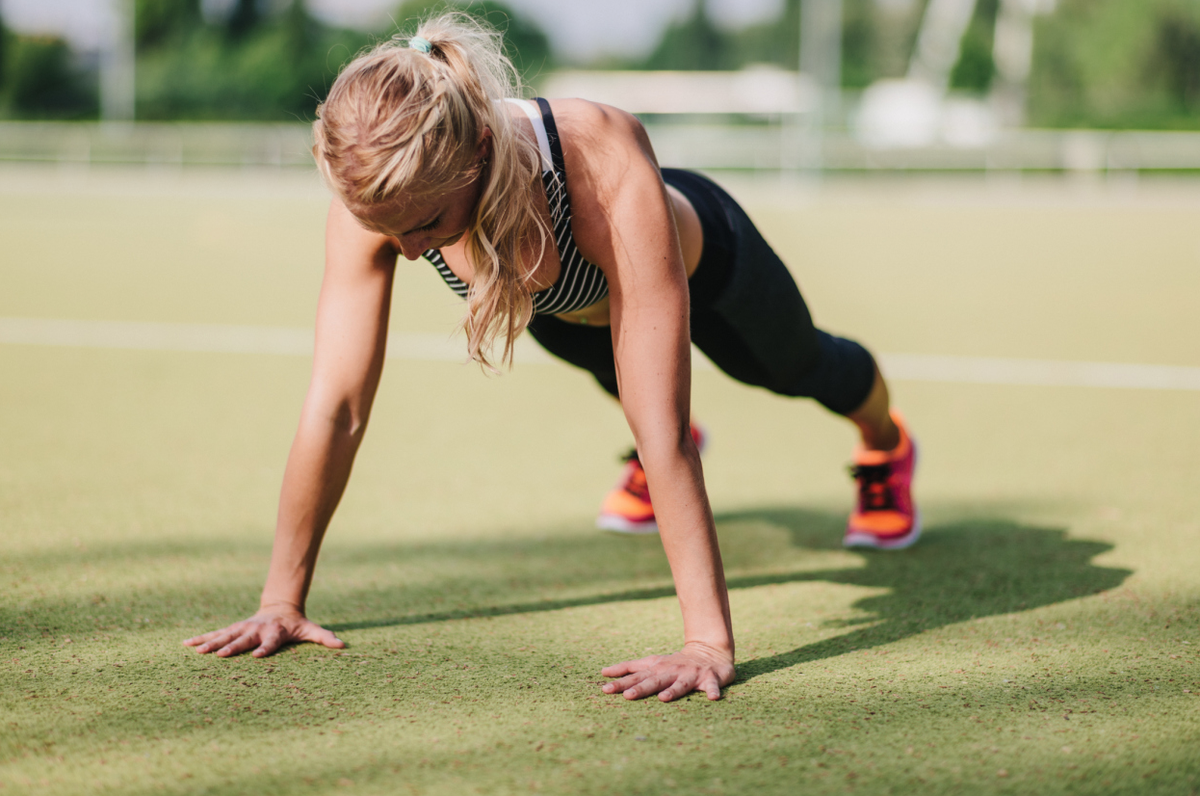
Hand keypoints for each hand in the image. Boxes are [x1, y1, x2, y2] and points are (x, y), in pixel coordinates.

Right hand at [182, 609, 344, 657]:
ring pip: (225, 635)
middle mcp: (257, 629)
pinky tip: (186, 645)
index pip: (271, 642)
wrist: (280, 608)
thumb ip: (324, 638)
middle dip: (232, 647)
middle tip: (220, 656)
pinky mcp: (233, 628)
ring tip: (196, 651)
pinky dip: (201, 638)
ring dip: (211, 643)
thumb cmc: (296, 625)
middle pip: (244, 639)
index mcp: (275, 632)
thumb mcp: (311, 630)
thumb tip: (342, 645)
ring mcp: (243, 628)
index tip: (258, 656)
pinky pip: (215, 634)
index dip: (266, 648)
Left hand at [600, 642, 734, 701]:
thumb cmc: (674, 663)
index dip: (621, 682)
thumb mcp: (651, 663)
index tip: (605, 689)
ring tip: (664, 698)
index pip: (636, 677)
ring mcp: (690, 675)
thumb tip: (603, 673)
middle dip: (642, 688)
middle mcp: (671, 671)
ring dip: (673, 690)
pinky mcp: (709, 679)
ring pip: (681, 684)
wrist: (708, 652)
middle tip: (628, 696)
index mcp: (657, 669)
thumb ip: (628, 668)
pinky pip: (712, 686)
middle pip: (654, 681)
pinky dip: (713, 691)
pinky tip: (713, 698)